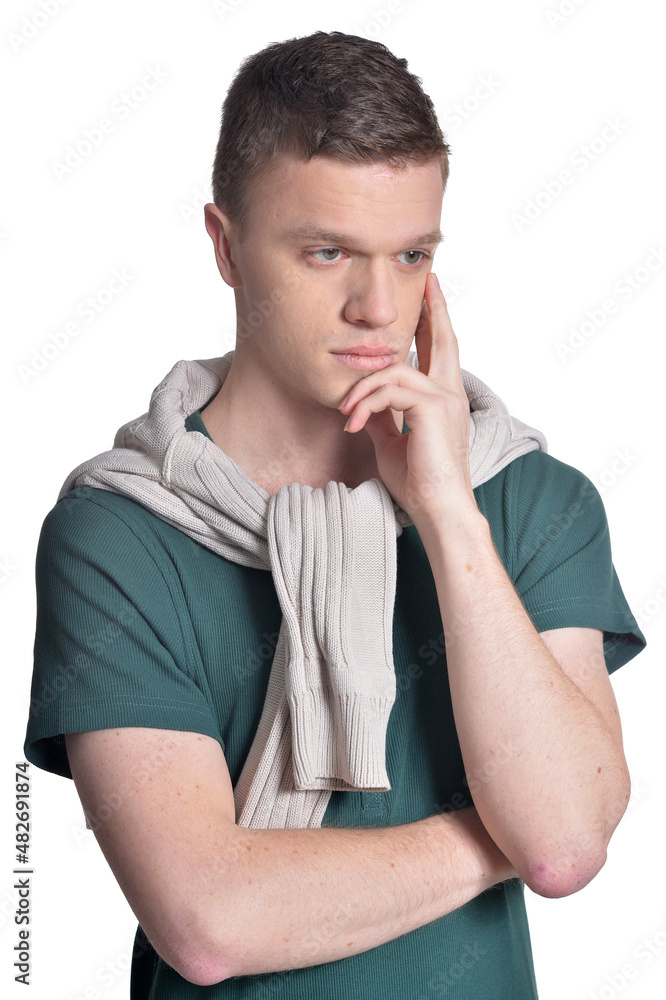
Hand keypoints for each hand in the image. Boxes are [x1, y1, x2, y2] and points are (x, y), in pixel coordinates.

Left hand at [338, 272, 475, 523]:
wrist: (438, 510)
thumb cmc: (418, 483)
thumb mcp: (391, 441)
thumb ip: (382, 415)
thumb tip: (363, 401)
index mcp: (445, 399)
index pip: (441, 352)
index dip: (435, 323)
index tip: (428, 300)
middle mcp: (451, 393)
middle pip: (444, 338)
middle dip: (434, 308)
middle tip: (427, 283)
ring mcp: (445, 398)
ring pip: (395, 370)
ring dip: (362, 389)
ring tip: (345, 414)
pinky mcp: (432, 408)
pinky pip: (390, 389)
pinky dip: (365, 403)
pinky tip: (351, 423)